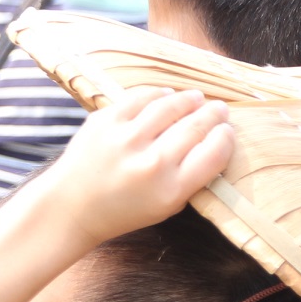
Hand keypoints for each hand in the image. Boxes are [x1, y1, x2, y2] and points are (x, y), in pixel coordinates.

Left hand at [40, 88, 233, 246]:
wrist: (73, 205)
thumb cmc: (125, 208)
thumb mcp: (168, 205)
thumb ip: (192, 177)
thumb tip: (215, 140)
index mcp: (171, 189)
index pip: (214, 153)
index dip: (226, 137)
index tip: (227, 130)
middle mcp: (150, 162)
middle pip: (194, 126)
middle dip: (212, 114)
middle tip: (220, 108)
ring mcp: (124, 138)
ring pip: (169, 106)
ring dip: (188, 99)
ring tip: (197, 97)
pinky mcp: (103, 121)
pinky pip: (139, 97)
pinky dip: (157, 93)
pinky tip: (167, 94)